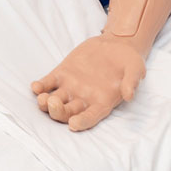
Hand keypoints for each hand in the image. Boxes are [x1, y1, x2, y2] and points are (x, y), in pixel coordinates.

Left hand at [31, 34, 146, 130]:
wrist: (115, 45)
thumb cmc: (128, 62)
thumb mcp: (135, 69)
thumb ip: (131, 82)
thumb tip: (128, 95)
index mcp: (102, 102)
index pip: (91, 117)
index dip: (82, 122)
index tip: (73, 125)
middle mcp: (84, 99)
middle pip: (68, 112)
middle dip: (58, 111)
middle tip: (53, 103)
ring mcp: (71, 87)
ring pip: (55, 101)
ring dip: (46, 102)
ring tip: (41, 97)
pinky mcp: (62, 73)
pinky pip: (48, 83)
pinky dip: (40, 86)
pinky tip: (35, 86)